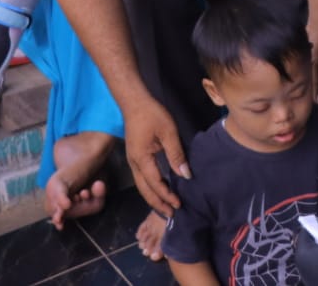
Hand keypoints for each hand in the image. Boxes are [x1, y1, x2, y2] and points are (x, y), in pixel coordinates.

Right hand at [124, 94, 189, 216]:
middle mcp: (134, 164)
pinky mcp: (134, 156)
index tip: (178, 204)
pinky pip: (141, 178)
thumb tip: (185, 175)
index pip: (155, 184)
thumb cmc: (152, 115)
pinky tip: (159, 189)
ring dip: (153, 197)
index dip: (167, 196)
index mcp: (141, 159)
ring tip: (166, 206)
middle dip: (157, 203)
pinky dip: (150, 187)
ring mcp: (132, 160)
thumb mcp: (168, 133)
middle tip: (171, 214)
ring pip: (141, 185)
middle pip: (145, 190)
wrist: (134, 102)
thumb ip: (176, 154)